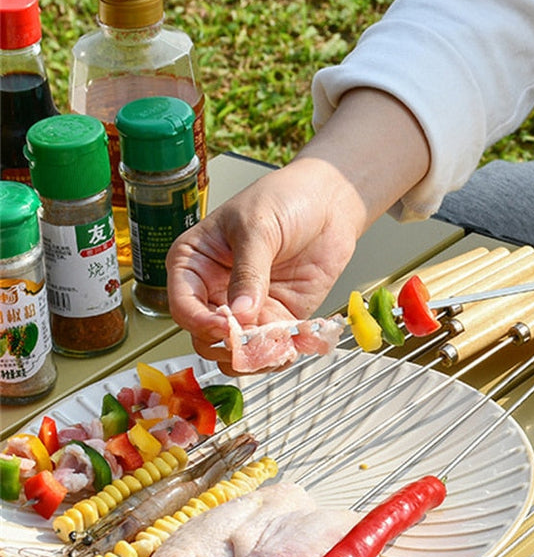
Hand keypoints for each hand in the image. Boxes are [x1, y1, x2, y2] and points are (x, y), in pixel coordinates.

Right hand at [166, 158, 362, 368]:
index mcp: (194, 263)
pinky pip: (269, 349)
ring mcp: (247, 308)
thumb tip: (240, 313)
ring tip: (274, 348)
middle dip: (227, 345)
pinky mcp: (278, 318)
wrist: (328, 201)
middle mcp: (215, 290)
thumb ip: (248, 272)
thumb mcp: (257, 228)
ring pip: (236, 351)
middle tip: (252, 341)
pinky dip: (278, 355)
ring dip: (253, 357)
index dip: (201, 322)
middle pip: (205, 336)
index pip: (183, 305)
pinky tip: (290, 347)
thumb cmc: (283, 199)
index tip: (226, 326)